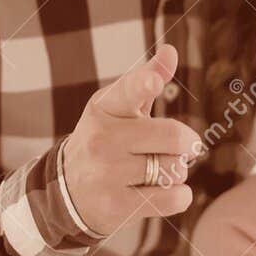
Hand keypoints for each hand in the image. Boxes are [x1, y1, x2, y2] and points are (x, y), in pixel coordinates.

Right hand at [62, 44, 203, 235]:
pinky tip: (168, 190)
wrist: (68, 192)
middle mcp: (102, 139)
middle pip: (172, 136)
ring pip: (174, 168)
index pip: (127, 92)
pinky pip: (171, 199)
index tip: (154, 82)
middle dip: (187, 143)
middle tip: (183, 147)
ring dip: (178, 170)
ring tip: (160, 170)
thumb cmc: (107, 140)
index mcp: (103, 108)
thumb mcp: (119, 108)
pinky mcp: (116, 206)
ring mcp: (106, 174)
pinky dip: (180, 195)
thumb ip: (146, 79)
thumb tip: (171, 50)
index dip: (144, 85)